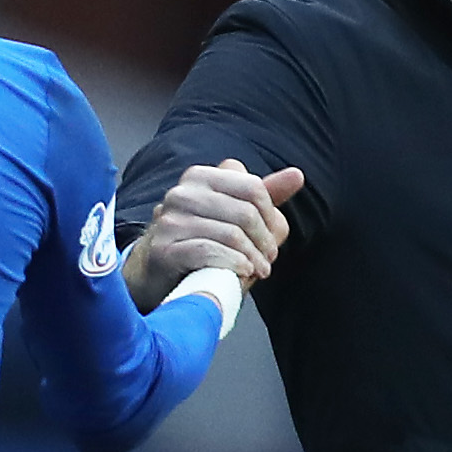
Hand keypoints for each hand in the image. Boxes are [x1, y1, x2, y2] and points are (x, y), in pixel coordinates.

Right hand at [122, 160, 305, 306]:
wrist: (155, 276)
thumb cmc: (200, 244)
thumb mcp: (235, 217)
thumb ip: (264, 197)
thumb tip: (296, 175)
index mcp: (200, 177)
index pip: (253, 187)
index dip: (270, 217)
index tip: (272, 240)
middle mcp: (182, 193)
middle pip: (245, 212)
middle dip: (264, 241)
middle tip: (267, 261)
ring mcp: (169, 221)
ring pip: (230, 234)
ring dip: (252, 258)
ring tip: (258, 271)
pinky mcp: (163, 249)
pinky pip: (209, 252)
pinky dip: (233, 264)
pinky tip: (241, 273)